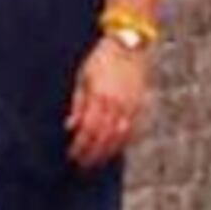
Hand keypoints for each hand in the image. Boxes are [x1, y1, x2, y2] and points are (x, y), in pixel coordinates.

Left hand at [64, 36, 150, 169]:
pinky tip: (116, 148)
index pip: (88, 130)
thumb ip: (78, 103)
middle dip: (92, 154)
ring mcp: (130, 105)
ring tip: (98, 161)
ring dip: (108, 152)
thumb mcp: (83, 77)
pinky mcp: (140, 104)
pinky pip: (133, 130)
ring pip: (119, 137)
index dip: (80, 146)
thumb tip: (70, 127)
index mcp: (98, 96)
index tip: (73, 156)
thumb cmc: (102, 58)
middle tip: (83, 165)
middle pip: (102, 138)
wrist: (129, 43)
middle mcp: (115, 104)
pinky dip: (124, 142)